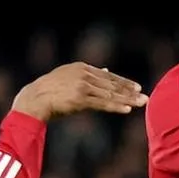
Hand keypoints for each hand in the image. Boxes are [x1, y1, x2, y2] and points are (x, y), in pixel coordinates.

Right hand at [11, 62, 147, 121]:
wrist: (34, 99)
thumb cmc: (50, 90)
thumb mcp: (69, 76)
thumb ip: (88, 74)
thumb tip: (106, 70)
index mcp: (82, 68)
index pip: (108, 76)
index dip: (123, 82)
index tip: (136, 88)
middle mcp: (84, 74)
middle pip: (111, 84)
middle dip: (129, 91)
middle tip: (144, 97)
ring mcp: (82, 86)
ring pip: (109, 94)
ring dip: (127, 100)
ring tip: (141, 104)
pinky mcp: (79, 99)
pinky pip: (102, 103)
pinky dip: (115, 106)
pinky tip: (127, 109)